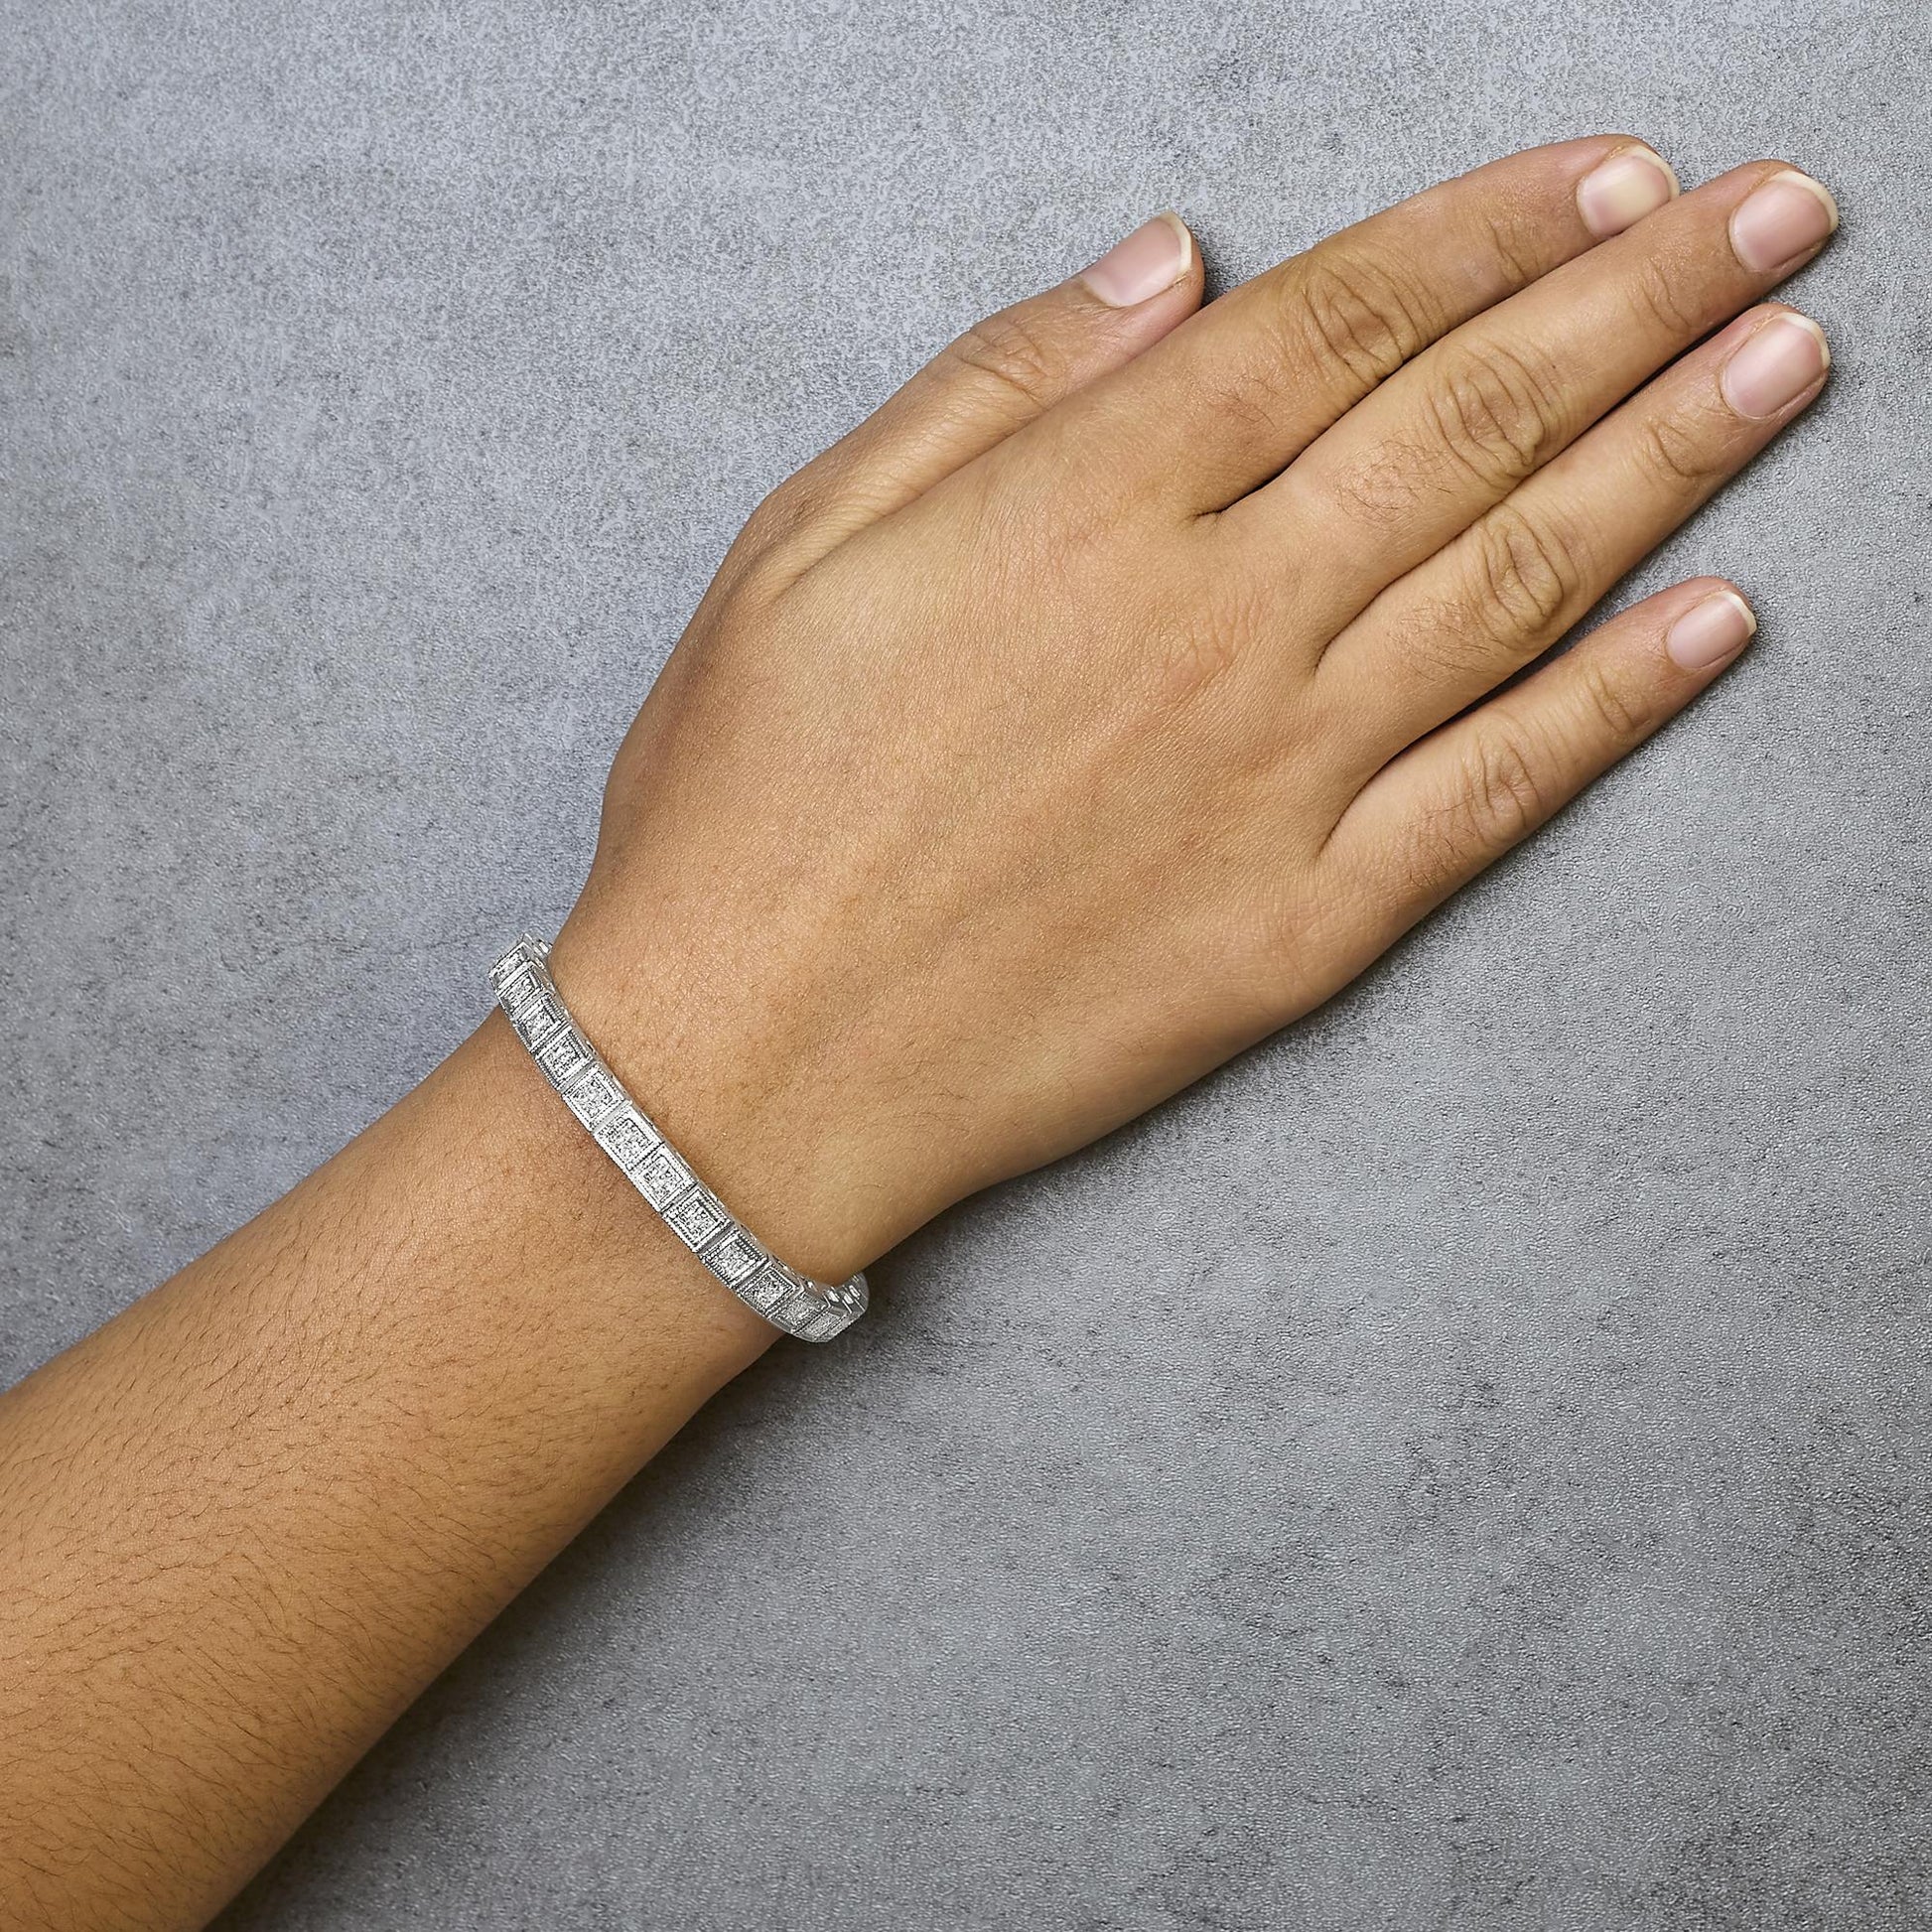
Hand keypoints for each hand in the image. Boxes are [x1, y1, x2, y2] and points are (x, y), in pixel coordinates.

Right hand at [553, 137, 1835, 1283]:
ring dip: (1674, 458)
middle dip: (1644, 297)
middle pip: (1472, 421)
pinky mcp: (1302, 926)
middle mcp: (1213, 622)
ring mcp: (1275, 780)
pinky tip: (1718, 621)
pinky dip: (1619, 702)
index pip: (1342, 320)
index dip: (1494, 230)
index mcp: (1085, 505)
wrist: (743, 1070)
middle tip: (1776, 219)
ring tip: (1789, 363)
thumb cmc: (743, 803)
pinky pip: (1494, 792)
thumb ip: (993, 386)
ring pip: (1519, 584)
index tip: (1610, 174)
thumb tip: (1168, 268)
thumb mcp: (801, 542)